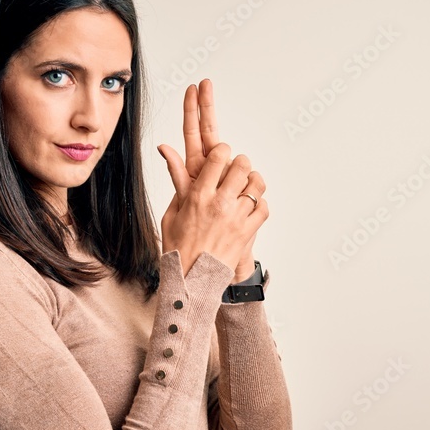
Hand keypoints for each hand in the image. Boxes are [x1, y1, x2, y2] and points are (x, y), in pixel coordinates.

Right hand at [158, 142, 267, 277]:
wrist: (192, 279)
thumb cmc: (179, 247)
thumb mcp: (171, 212)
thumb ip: (177, 181)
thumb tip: (165, 149)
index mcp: (198, 197)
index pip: (217, 158)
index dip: (222, 150)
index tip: (222, 152)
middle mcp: (219, 204)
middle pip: (242, 167)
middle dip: (241, 162)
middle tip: (238, 167)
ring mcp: (236, 218)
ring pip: (257, 185)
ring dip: (253, 180)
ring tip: (248, 183)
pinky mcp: (247, 232)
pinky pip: (264, 208)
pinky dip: (261, 203)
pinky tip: (252, 205)